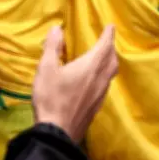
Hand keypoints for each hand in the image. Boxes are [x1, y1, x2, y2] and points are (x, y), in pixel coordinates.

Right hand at [32, 25, 118, 142]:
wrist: (57, 132)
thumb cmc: (51, 97)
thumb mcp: (46, 68)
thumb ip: (53, 47)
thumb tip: (57, 28)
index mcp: (90, 67)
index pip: (104, 46)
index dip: (108, 35)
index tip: (111, 26)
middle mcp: (100, 79)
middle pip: (112, 61)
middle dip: (111, 49)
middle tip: (107, 41)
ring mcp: (100, 95)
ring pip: (110, 74)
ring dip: (109, 63)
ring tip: (103, 58)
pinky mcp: (96, 107)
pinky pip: (106, 86)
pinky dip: (104, 76)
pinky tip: (95, 81)